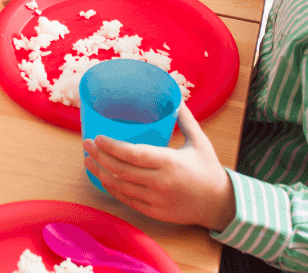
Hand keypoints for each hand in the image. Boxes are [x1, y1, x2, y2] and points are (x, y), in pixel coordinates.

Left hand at [83, 103, 235, 231]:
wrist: (221, 205)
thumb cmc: (209, 169)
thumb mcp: (199, 141)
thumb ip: (185, 119)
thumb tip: (175, 96)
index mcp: (169, 162)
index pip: (133, 155)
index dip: (112, 147)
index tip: (97, 137)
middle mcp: (160, 182)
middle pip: (121, 170)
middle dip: (99, 156)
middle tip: (86, 144)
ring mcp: (156, 200)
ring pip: (120, 187)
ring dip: (100, 173)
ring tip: (87, 160)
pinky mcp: (154, 212)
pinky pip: (127, 200)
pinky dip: (112, 189)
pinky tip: (103, 178)